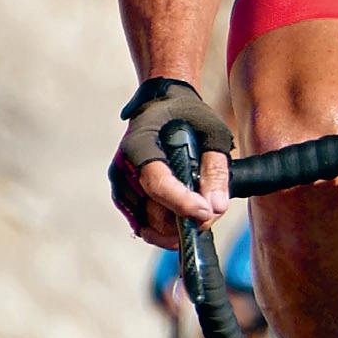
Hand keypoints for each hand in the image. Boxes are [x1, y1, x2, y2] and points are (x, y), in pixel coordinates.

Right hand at [109, 79, 231, 249]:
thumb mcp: (211, 132)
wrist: (162, 107)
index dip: (182, 204)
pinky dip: (164, 231)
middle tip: (212, 211)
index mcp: (140, 145)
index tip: (206, 212)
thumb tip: (217, 206)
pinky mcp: (124, 198)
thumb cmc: (188, 116)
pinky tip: (183, 222)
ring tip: (200, 211)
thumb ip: (216, 168)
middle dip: (187, 219)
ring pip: (149, 224)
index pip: (157, 184)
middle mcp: (124, 168)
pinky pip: (143, 226)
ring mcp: (121, 185)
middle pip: (153, 211)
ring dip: (178, 228)